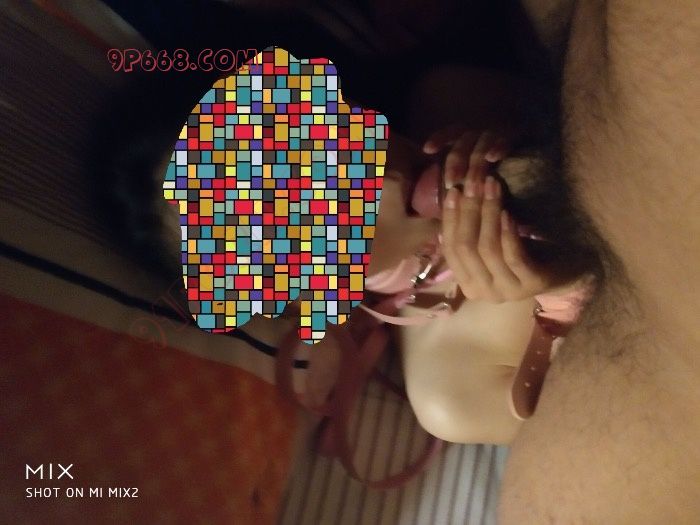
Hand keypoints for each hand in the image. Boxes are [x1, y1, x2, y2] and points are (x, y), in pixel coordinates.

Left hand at [423, 127, 508, 188]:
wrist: (529, 154)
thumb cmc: (494, 170)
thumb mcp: (473, 170)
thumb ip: (461, 176)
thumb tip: (444, 195)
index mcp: (468, 136)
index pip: (451, 132)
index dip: (439, 138)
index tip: (427, 150)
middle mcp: (480, 132)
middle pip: (463, 142)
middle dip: (455, 162)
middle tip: (451, 183)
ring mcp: (497, 132)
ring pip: (482, 142)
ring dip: (474, 162)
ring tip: (471, 181)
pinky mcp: (515, 136)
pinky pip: (505, 140)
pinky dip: (498, 147)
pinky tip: (493, 158)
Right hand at [437, 133, 551, 302]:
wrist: (567, 272)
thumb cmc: (526, 253)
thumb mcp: (494, 243)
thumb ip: (472, 232)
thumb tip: (451, 199)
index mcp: (468, 283)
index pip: (450, 250)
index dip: (450, 219)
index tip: (453, 191)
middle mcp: (483, 292)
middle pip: (465, 248)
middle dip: (468, 211)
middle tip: (473, 183)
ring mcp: (507, 291)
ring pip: (487, 249)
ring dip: (487, 214)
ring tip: (491, 188)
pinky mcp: (531, 285)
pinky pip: (512, 256)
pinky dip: (507, 232)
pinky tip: (507, 212)